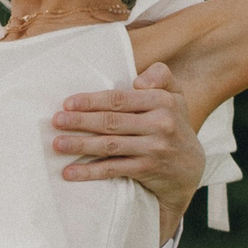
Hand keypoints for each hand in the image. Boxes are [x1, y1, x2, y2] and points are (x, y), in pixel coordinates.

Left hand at [51, 62, 206, 235]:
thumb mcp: (175, 96)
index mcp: (163, 101)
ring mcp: (154, 148)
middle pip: (111, 121)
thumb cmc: (174, 125)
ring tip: (58, 144)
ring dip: (80, 144)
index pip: (119, 99)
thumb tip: (138, 81)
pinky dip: (90, 171)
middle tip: (56, 121)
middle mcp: (161, 124)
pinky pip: (113, 169)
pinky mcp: (148, 170)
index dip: (91, 101)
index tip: (68, 103)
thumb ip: (161, 76)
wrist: (190, 168)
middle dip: (80, 121)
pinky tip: (70, 172)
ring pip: (109, 145)